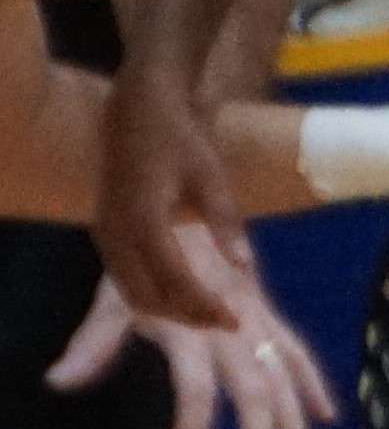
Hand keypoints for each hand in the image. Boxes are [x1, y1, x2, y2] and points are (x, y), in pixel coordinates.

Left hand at [49, 230, 334, 428]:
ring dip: (294, 419)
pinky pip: (297, 352)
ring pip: (284, 376)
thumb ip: (93, 343)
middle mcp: (232, 327)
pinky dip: (313, 383)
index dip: (192, 428)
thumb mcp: (114, 295)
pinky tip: (327, 414)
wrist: (185, 206)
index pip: (197, 388)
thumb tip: (59, 381)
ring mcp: (257, 320)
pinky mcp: (268, 314)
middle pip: (255, 390)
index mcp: (192, 327)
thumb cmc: (144, 253)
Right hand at [96, 26, 252, 324]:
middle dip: (187, 316)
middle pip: (147, 296)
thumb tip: (246, 268)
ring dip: (169, 309)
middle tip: (227, 321)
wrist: (138, 107)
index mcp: (142, 219)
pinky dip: (153, 293)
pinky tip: (185, 293)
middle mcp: (114, 231)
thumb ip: (226, 223)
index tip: (236, 321)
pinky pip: (124, 277)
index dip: (204, 306)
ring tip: (211, 312)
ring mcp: (104, 232)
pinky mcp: (103, 230)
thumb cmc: (180, 136)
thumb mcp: (211, 175)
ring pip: (132, 292)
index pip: (173, 281)